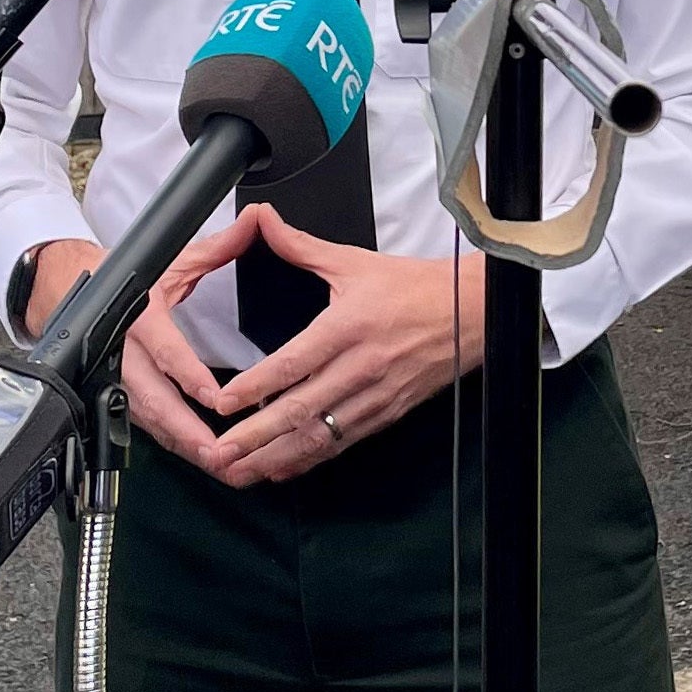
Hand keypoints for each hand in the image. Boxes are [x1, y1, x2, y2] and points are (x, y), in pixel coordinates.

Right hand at [17, 231, 246, 469]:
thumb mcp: (171, 260)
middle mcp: (124, 352)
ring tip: (217, 465)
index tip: (219, 399)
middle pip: (153, 401)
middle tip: (219, 452)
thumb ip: (218, 247)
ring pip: (148, 421)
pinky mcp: (115, 395)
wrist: (68, 290)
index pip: (166, 352)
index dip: (191, 378)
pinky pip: (145, 425)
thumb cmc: (124, 276)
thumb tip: (255, 222)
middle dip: (187, 430)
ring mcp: (115, 379)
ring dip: (182, 445)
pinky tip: (199, 458)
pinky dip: (172, 443)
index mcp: (139, 316)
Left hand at [205, 204, 485, 488]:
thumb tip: (262, 219)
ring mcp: (375, 395)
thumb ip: (300, 247)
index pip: (293, 363)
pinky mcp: (388, 413)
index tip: (222, 404)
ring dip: (277, 457)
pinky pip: (342, 443)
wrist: (472, 312)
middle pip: (300, 410)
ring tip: (240, 472)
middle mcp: (360, 367)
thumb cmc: (414, 287)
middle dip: (255, 437)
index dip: (255, 387)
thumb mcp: (353, 262)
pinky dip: (309, 459)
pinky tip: (281, 468)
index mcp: (348, 326)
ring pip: (320, 436)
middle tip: (219, 455)